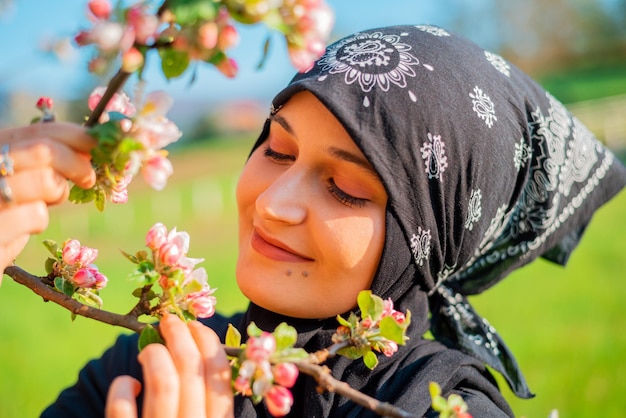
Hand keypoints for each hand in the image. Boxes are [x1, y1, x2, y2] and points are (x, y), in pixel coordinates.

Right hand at [0, 122, 95, 276]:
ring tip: (48, 202)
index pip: (39, 132)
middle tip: (87, 179)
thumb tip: (89, 148)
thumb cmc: (3, 207)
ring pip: (45, 181)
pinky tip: (25, 225)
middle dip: (76, 164)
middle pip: (45, 151)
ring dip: (57, 193)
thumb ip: (46, 159)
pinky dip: (39, 221)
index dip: (75, 137)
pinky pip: (36, 215)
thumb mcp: (19, 174)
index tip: (97, 147)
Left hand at [106, 315, 233, 417]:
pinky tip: (127, 384)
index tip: (195, 325)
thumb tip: (206, 356)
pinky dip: (123, 388)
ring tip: (150, 349)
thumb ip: (211, 403)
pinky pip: (122, 408)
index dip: (209, 342)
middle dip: (180, 335)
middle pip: (191, 370)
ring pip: (163, 383)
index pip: (220, 375)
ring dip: (155, 353)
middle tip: (169, 321)